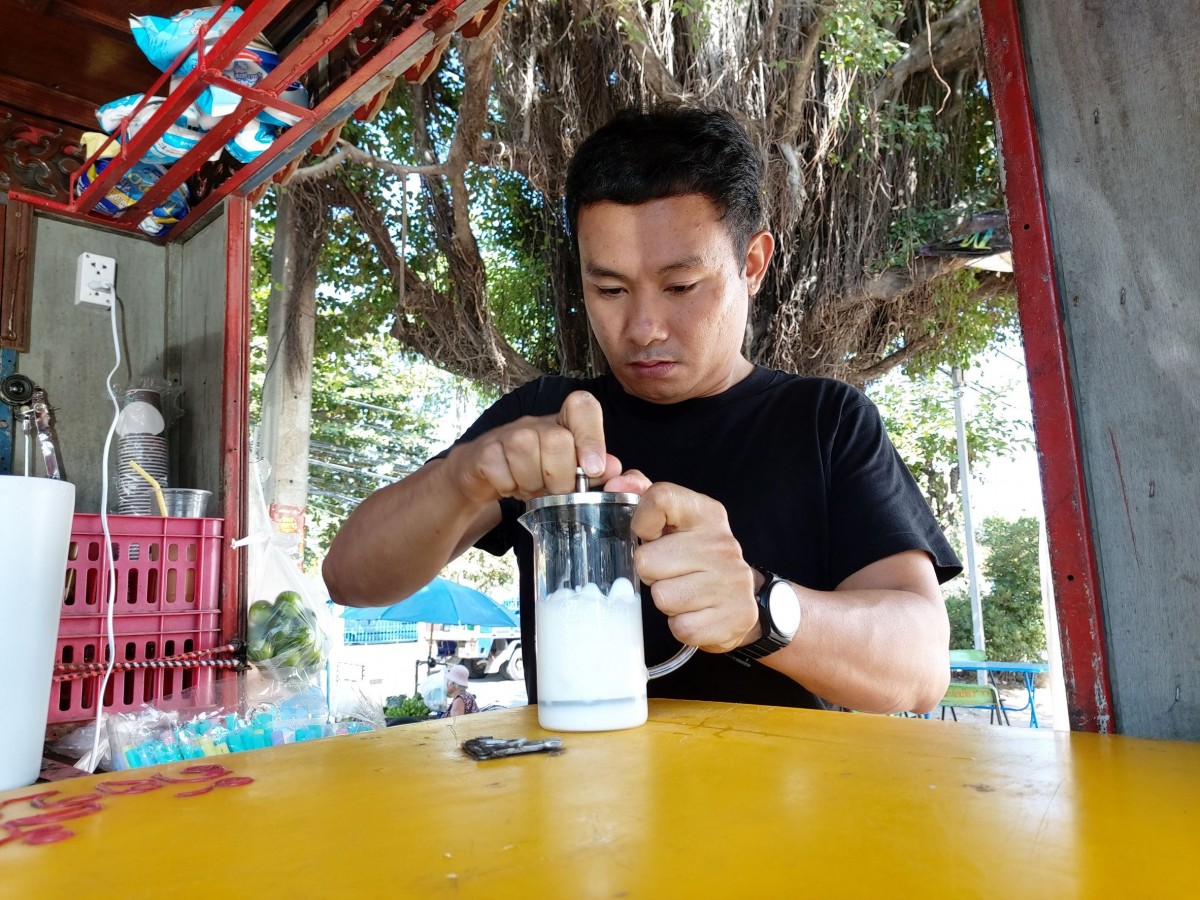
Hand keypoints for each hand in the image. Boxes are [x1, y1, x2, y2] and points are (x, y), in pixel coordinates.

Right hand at [447, 391, 622, 504]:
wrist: (488, 476)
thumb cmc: (537, 473)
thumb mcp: (571, 475)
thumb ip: (598, 472)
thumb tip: (612, 467)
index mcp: (564, 424)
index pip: (582, 406)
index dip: (591, 437)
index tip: (593, 469)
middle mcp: (537, 422)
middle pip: (557, 441)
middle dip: (559, 477)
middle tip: (555, 490)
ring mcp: (508, 433)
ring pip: (526, 451)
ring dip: (532, 482)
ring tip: (532, 488)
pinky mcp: (485, 450)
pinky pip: (500, 469)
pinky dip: (508, 486)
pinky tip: (511, 485)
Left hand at [615, 474, 759, 652]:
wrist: (742, 598)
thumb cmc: (697, 557)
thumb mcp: (677, 522)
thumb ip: (644, 497)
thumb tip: (618, 483)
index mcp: (707, 513)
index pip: (658, 498)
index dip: (641, 521)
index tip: (649, 535)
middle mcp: (722, 543)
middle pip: (646, 560)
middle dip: (651, 572)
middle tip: (671, 572)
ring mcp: (731, 581)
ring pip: (661, 596)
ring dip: (666, 599)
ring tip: (684, 592)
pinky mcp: (734, 617)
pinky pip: (680, 626)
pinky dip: (681, 624)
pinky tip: (695, 613)